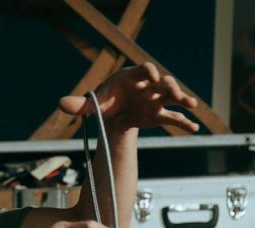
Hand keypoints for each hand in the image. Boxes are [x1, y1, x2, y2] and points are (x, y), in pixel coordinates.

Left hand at [58, 62, 198, 133]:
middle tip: (174, 92)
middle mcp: (148, 86)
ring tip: (192, 104)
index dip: (149, 72)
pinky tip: (194, 129)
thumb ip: (78, 104)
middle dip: (169, 86)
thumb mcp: (91, 104)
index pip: (143, 70)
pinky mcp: (159, 115)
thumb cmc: (104, 102)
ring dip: (183, 99)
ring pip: (172, 97)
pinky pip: (174, 118)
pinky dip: (184, 123)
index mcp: (132, 78)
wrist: (112, 116)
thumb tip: (60, 104)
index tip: (153, 76)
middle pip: (163, 82)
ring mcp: (156, 100)